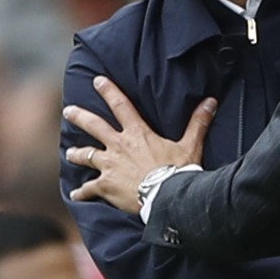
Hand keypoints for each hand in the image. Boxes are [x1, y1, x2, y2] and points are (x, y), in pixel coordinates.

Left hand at [65, 75, 216, 212]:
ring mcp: (109, 166)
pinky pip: (89, 188)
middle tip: (68, 110)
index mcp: (137, 133)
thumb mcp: (190, 145)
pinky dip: (82, 191)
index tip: (97, 81)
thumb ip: (198, 123)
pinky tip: (76, 194)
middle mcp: (118, 146)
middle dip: (79, 116)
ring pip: (87, 155)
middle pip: (94, 126)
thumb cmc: (178, 171)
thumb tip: (211, 102)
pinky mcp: (106, 186)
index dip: (108, 91)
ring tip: (70, 153)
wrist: (166, 197)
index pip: (120, 105)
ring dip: (77, 153)